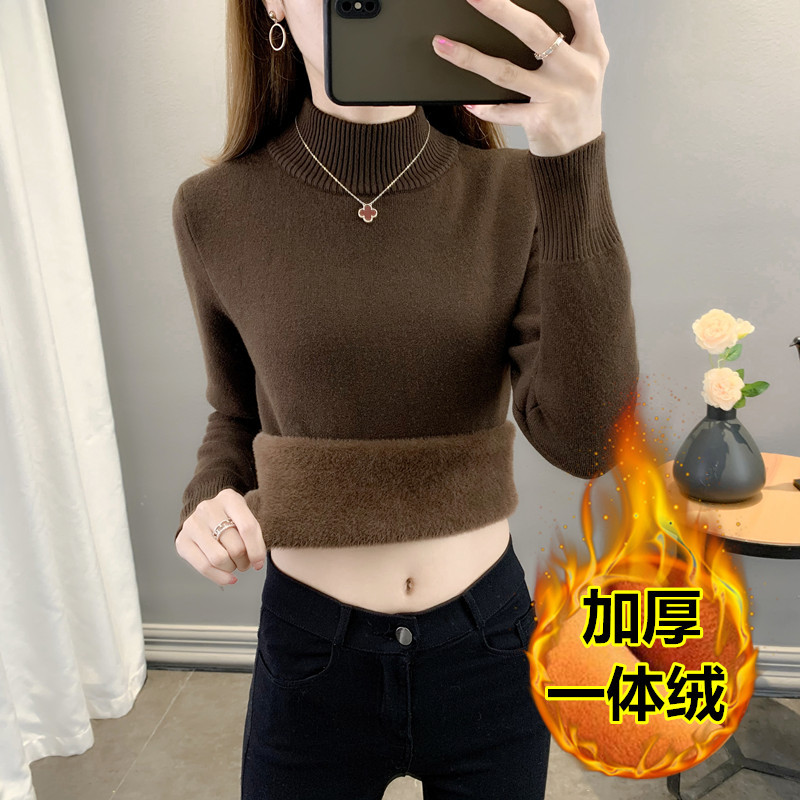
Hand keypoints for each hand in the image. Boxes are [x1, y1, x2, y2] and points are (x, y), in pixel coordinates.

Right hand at [175, 488, 266, 586]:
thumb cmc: (232, 519)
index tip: (259, 563)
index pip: (247, 528)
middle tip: (245, 563)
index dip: (256, 550)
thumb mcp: (246, 518)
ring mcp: (192, 524)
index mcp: (229, 498)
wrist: (207, 517)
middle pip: (235, 546)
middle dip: (244, 561)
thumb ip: (254, 536)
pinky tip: (228, 578)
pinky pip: (204, 567)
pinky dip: (220, 577)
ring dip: (232, 568)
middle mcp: (208, 508)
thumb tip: (257, 563)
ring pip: (219, 558)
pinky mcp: (182, 540)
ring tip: (235, 565)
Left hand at [431, 0, 609, 156]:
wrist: (578, 152)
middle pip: (535, 33)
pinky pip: (503, 110)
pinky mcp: (541, 121)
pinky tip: (467, 103)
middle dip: (500, 10)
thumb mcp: (584, 66)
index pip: (581, 6)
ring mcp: (559, 97)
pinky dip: (483, 107)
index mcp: (592, 50)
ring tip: (443, 45)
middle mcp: (578, 71)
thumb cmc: (576, 103)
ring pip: (506, 72)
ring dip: (470, 58)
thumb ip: (569, 38)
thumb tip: (523, 13)